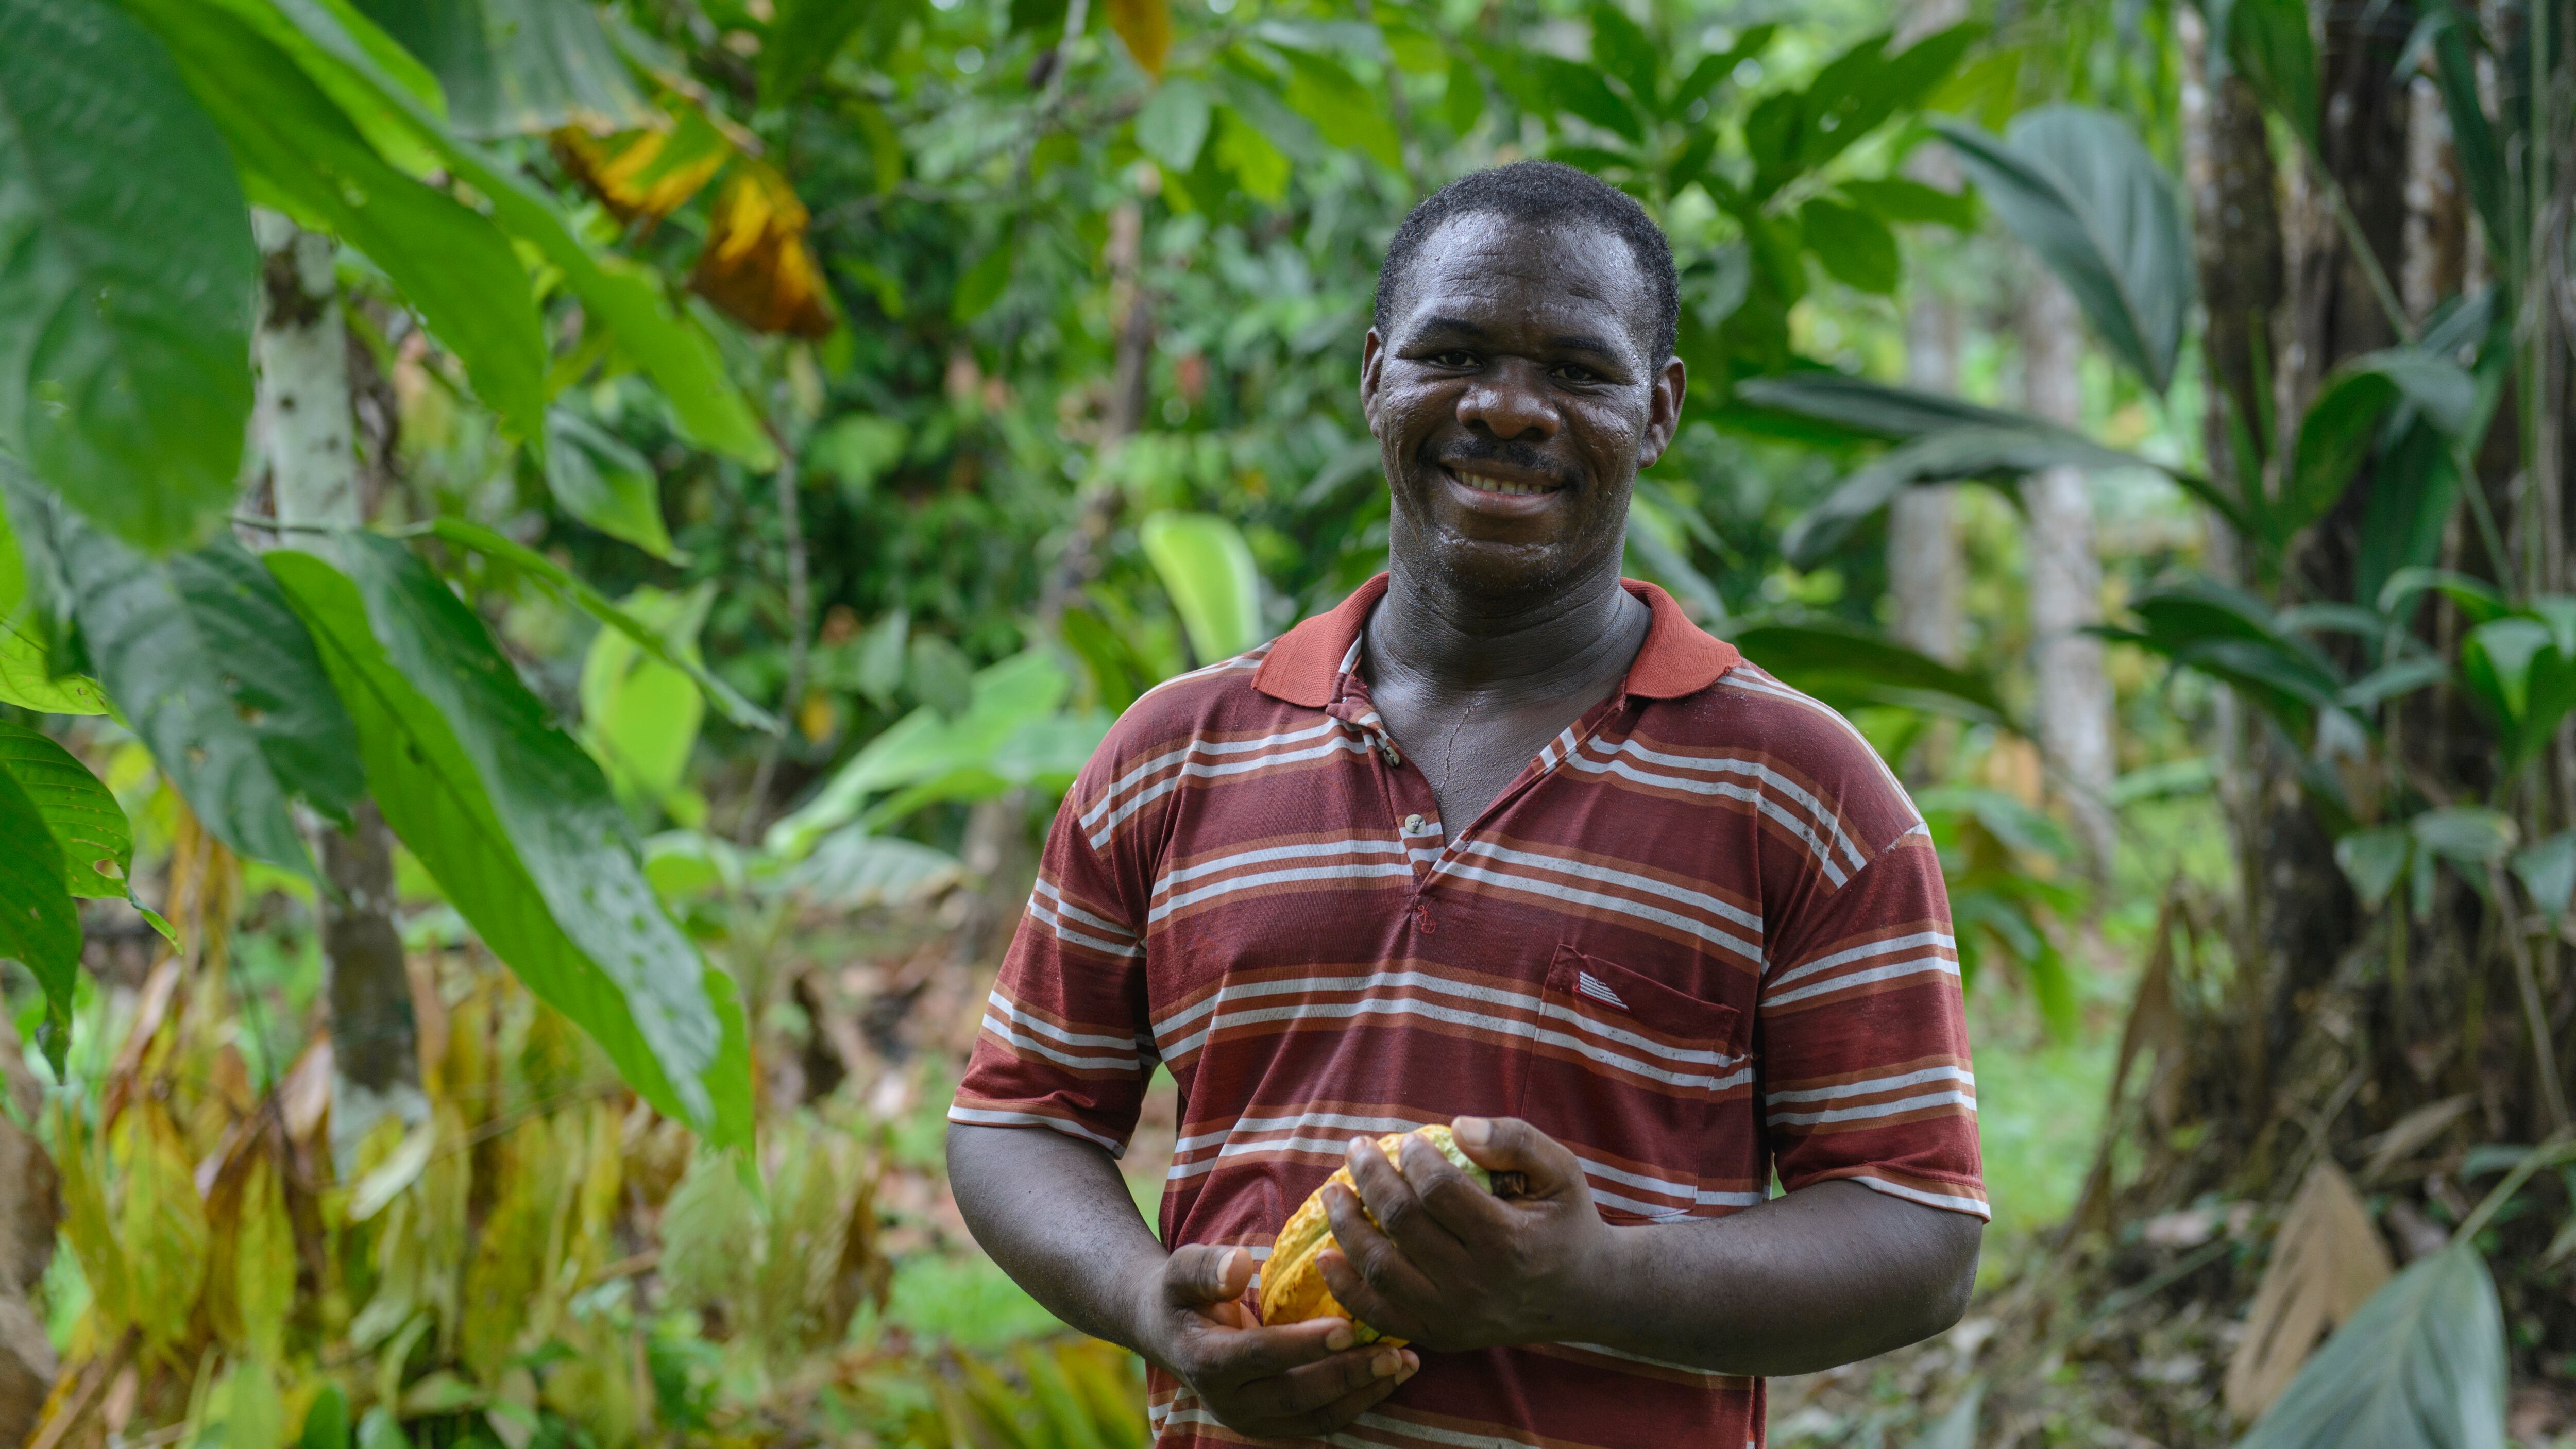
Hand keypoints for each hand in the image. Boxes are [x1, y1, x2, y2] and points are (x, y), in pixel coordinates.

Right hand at [1133, 1243, 1417, 1437]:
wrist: (1170, 1335)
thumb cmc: (1183, 1294)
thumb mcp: (1181, 1270)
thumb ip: (1206, 1267)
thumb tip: (1241, 1265)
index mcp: (1207, 1361)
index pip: (1262, 1355)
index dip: (1305, 1344)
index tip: (1348, 1326)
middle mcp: (1230, 1402)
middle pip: (1297, 1394)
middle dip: (1350, 1374)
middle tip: (1395, 1351)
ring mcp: (1254, 1420)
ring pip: (1317, 1417)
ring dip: (1365, 1392)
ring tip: (1406, 1362)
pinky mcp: (1275, 1424)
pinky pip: (1323, 1421)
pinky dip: (1360, 1401)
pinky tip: (1392, 1375)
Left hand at [1315, 1116, 1609, 1351]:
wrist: (1586, 1293)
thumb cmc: (1567, 1220)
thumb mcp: (1561, 1170)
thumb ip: (1515, 1140)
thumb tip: (1456, 1127)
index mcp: (1507, 1241)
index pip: (1439, 1191)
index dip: (1412, 1158)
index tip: (1406, 1141)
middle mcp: (1476, 1284)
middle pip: (1402, 1224)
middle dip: (1370, 1178)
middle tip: (1356, 1148)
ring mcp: (1454, 1317)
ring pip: (1380, 1269)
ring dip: (1347, 1225)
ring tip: (1333, 1191)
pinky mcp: (1440, 1335)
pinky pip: (1378, 1314)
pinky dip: (1346, 1287)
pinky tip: (1326, 1255)